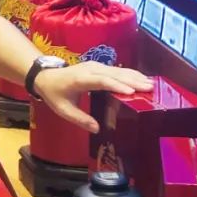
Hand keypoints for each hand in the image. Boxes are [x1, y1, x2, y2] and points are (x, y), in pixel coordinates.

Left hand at [35, 62, 153, 131]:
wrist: (46, 76)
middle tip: (149, 88)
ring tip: (151, 84)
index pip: (101, 82)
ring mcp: (96, 66)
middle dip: (132, 81)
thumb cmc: (54, 93)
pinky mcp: (99, 66)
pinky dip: (130, 74)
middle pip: (114, 74)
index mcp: (80, 80)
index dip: (116, 86)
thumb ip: (80, 119)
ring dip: (134, 76)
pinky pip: (116, 70)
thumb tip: (97, 129)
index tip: (131, 92)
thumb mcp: (63, 110)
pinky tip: (141, 79)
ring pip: (118, 70)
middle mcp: (90, 70)